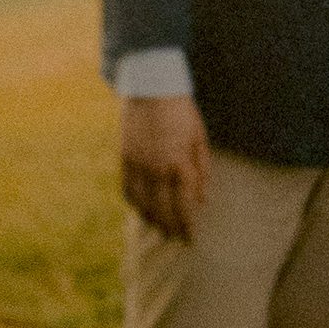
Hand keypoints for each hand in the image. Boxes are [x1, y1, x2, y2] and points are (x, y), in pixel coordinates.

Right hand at [120, 89, 209, 242]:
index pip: (185, 205)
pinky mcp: (125, 158)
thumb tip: (203, 200)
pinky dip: (134, 203)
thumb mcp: (199, 138)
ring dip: (151, 219)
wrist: (151, 88)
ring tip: (159, 228)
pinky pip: (127, 189)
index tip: (191, 238)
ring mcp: (138, 164)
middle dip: (170, 228)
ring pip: (142, 204)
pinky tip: (141, 208)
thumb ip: (202, 170)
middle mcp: (157, 168)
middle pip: (163, 210)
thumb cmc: (181, 112)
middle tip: (175, 239)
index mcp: (180, 163)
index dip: (187, 225)